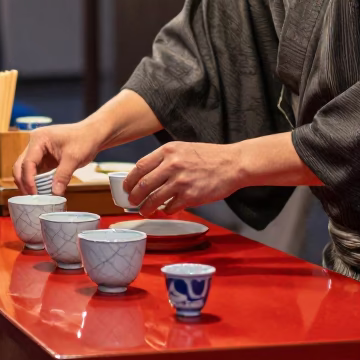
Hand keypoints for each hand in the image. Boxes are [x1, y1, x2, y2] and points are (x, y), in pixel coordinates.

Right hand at [12, 123, 104, 195]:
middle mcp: (34, 143)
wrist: (92, 134)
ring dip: (27, 183)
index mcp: (39, 139)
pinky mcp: (42, 157)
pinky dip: (35, 181)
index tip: (34, 194)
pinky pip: (34, 171)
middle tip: (31, 198)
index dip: (29, 180)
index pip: (27, 162)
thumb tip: (55, 194)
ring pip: (24, 169)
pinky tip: (40, 191)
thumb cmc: (84, 140)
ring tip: (34, 197)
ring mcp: (37, 150)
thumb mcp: (74, 158)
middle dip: (24, 182)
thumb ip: (63, 175)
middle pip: (20, 165)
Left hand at [123, 141, 245, 216]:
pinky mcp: (191, 196)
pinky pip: (171, 207)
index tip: (126, 187)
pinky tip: (167, 209)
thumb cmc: (209, 156)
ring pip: (154, 199)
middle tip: (132, 202)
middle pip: (143, 185)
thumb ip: (165, 159)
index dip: (130, 180)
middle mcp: (172, 165)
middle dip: (134, 196)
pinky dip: (167, 210)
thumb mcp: (183, 149)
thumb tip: (146, 174)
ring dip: (146, 208)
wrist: (233, 163)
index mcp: (168, 151)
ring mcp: (181, 181)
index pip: (140, 167)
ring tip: (145, 210)